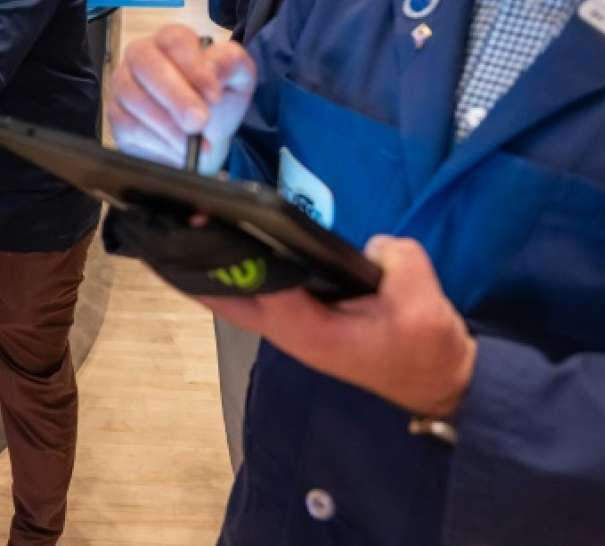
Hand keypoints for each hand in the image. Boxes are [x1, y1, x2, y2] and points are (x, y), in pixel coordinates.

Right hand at [108, 25, 255, 172]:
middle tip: (198, 122)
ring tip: (192, 143)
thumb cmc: (216, 103)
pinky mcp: (115, 114)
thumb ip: (230, 63)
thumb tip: (212, 67)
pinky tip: (177, 150)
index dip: (194, 66)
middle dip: (176, 97)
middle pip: (148, 65)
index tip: (214, 95)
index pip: (175, 40)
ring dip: (167, 125)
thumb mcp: (237, 79)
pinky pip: (128, 126)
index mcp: (171, 40)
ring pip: (135, 97)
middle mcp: (141, 55)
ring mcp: (123, 84)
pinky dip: (156, 142)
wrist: (202, 138)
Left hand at [202, 236, 476, 417]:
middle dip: (196, 265)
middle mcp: (290, 332)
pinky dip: (238, 269)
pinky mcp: (299, 320)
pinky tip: (227, 239)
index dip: (232, 257)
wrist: (437, 380)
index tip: (203, 224)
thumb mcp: (421, 299)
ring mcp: (290, 329)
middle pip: (227, 299)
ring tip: (187, 223)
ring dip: (213, 266)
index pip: (260, 289)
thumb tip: (366, 245)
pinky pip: (256, 293)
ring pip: (236, 298)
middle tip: (168, 224)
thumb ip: (393, 260)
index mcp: (312, 331)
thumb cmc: (425, 347)